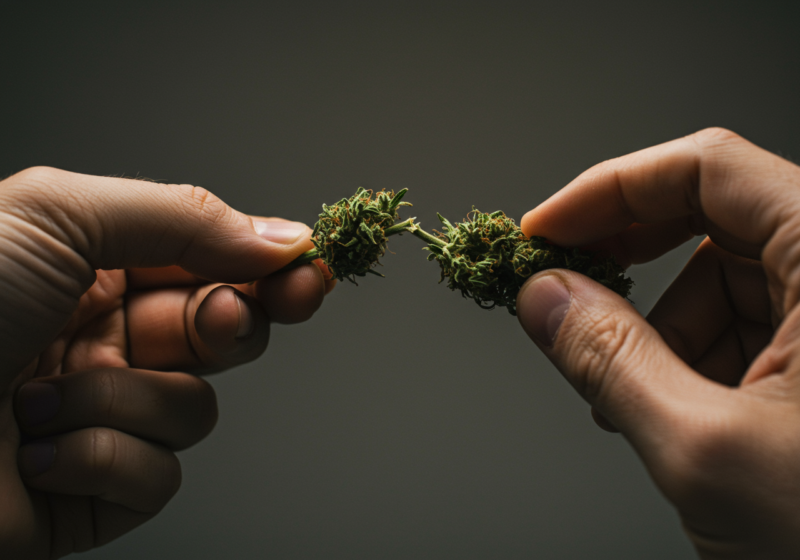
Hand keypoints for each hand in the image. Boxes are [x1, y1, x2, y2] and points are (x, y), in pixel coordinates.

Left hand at [0, 167, 332, 557]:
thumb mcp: (58, 216)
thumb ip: (181, 216)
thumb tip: (280, 235)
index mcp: (93, 273)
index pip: (209, 265)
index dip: (268, 267)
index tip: (312, 270)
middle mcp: (103, 343)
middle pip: (221, 333)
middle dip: (230, 324)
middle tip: (218, 319)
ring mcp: (103, 419)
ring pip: (194, 408)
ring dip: (130, 399)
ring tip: (47, 395)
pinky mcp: (96, 492)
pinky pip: (158, 475)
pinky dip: (104, 459)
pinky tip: (39, 448)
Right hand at [516, 128, 799, 558]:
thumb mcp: (705, 448)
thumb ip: (608, 360)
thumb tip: (542, 296)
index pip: (707, 168)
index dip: (609, 190)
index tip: (544, 230)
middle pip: (711, 218)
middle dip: (629, 260)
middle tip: (565, 289)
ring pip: (719, 281)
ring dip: (658, 331)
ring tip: (633, 402)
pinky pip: (742, 325)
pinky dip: (690, 358)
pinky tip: (673, 412)